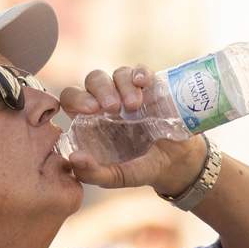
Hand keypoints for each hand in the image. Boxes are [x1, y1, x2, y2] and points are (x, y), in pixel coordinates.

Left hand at [59, 66, 206, 194]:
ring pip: (118, 74)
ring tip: (134, 106)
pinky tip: (142, 83)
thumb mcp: (118, 177)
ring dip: (123, 86)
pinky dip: (140, 73)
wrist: (177, 165)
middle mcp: (108, 102)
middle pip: (94, 80)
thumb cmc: (141, 169)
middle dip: (100, 90)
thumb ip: (93, 173)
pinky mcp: (152, 88)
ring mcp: (130, 93)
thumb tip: (73, 158)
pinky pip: (142, 71)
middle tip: (113, 108)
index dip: (76, 98)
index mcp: (91, 120)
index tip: (90, 110)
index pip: (71, 98)